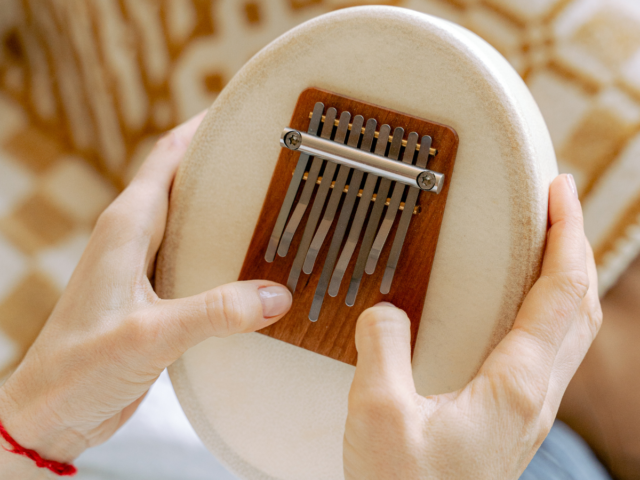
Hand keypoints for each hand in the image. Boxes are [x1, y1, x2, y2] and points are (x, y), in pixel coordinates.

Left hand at [0, 112, 291, 470]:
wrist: (52, 411)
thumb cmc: (78, 369)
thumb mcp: (150, 336)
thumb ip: (214, 312)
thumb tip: (277, 295)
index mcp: (126, 227)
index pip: (167, 156)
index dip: (204, 128)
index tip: (245, 112)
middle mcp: (133, 238)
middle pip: (185, 181)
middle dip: (226, 165)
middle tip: (276, 160)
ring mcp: (142, 265)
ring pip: (191, 219)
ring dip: (227, 209)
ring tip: (276, 207)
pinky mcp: (153, 293)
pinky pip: (194, 257)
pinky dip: (223, 251)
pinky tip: (253, 265)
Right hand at [343, 174, 601, 478]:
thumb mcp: (380, 414)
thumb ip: (383, 350)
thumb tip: (385, 312)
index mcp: (514, 385)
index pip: (560, 294)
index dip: (566, 237)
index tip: (560, 193)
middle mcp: (533, 395)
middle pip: (579, 308)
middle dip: (575, 249)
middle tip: (560, 208)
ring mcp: (527, 409)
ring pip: (569, 330)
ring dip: (566, 279)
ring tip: (546, 246)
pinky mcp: (511, 418)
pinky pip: (547, 350)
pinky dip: (547, 311)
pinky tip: (519, 309)